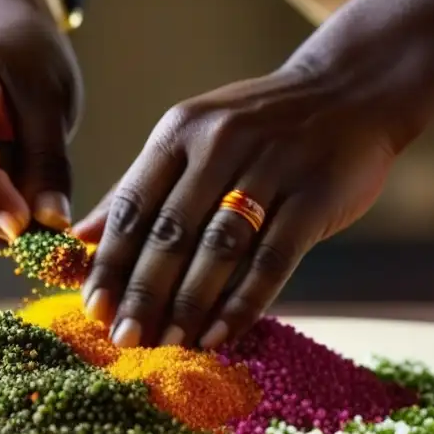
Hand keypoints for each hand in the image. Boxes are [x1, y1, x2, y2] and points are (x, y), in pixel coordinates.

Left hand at [72, 63, 396, 348]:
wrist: (352, 89)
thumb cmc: (261, 124)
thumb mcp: (192, 137)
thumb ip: (140, 186)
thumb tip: (81, 237)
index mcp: (180, 132)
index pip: (133, 205)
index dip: (111, 263)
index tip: (93, 310)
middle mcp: (219, 145)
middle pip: (171, 232)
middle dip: (143, 292)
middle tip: (124, 339)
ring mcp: (270, 169)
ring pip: (219, 248)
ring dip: (189, 303)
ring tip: (168, 343)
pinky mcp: (314, 196)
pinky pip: (272, 259)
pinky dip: (243, 302)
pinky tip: (221, 335)